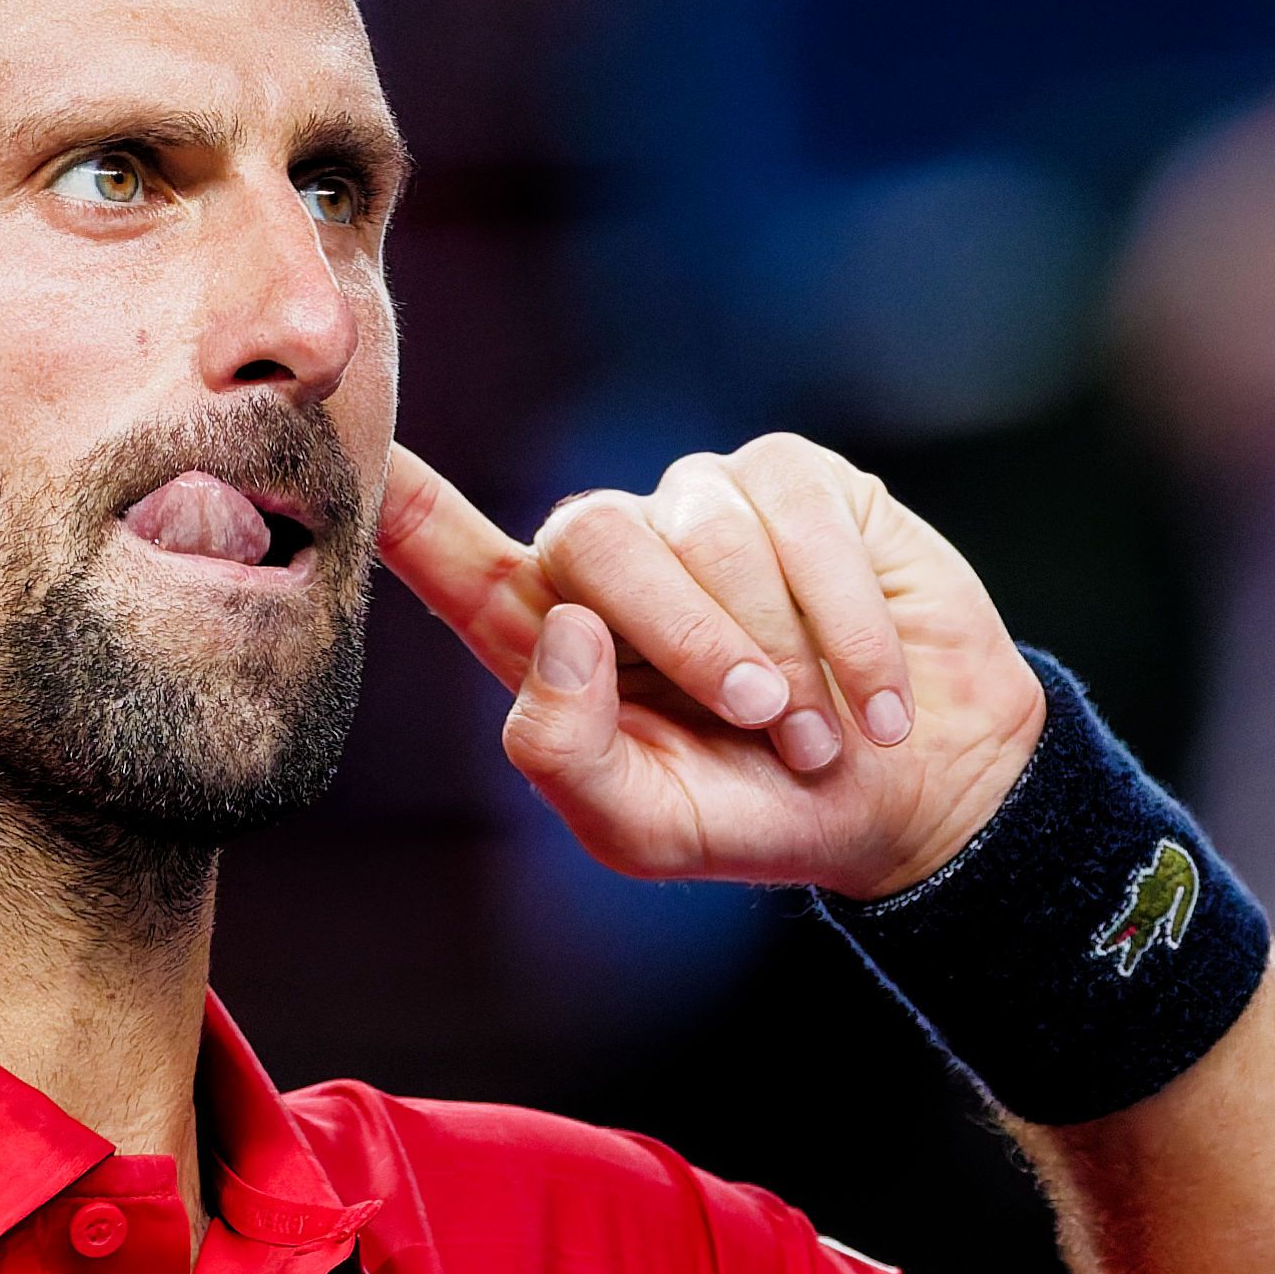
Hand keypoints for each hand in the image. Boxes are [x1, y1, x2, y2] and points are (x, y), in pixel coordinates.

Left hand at [378, 437, 1041, 894]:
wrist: (916, 795)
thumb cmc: (760, 811)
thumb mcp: (647, 826)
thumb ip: (570, 753)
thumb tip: (568, 632)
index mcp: (547, 637)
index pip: (449, 554)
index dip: (400, 501)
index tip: (359, 448)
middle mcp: (613, 556)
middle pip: (595, 538)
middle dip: (688, 637)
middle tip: (763, 720)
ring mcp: (704, 506)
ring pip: (708, 531)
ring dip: (783, 646)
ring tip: (821, 727)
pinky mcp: (798, 483)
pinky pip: (801, 518)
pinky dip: (847, 621)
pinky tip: (876, 691)